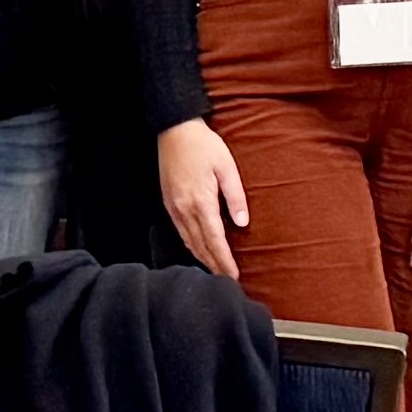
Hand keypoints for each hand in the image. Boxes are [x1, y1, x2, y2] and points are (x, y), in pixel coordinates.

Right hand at [157, 121, 249, 277]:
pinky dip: (191, 245)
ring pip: (189, 242)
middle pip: (201, 246)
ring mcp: (174, 207)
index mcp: (200, 201)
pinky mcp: (168, 203)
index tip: (234, 276)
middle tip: (228, 281)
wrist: (174, 130)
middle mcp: (184, 209)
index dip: (224, 260)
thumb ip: (235, 196)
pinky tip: (199, 250)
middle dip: (214, 265)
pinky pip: (181, 232)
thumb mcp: (227, 167)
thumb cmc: (204, 145)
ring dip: (202, 258)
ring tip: (216, 271)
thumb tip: (242, 223)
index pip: (215, 240)